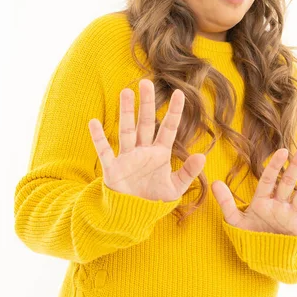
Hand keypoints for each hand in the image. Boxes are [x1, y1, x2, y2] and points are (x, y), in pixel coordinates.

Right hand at [88, 79, 205, 201]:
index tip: (179, 93)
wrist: (133, 215)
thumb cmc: (154, 200)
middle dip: (147, 103)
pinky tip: (93, 122)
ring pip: (127, 130)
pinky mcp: (113, 168)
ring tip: (126, 91)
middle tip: (146, 82)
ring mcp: (127, 157)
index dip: (174, 111)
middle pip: (145, 122)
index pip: (168, 128)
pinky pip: (105, 151)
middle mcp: (143, 150)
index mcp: (160, 153)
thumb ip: (188, 172)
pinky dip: (99, 138)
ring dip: (126, 112)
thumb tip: (203, 156)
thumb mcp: (175, 188)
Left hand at [211, 146, 296, 234]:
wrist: (261, 257)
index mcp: (263, 200)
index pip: (269, 179)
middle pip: (288, 182)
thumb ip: (226, 202)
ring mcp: (291, 215)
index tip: (282, 151)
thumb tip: (213, 182)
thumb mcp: (235, 220)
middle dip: (296, 167)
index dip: (275, 166)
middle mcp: (279, 204)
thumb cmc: (249, 236)